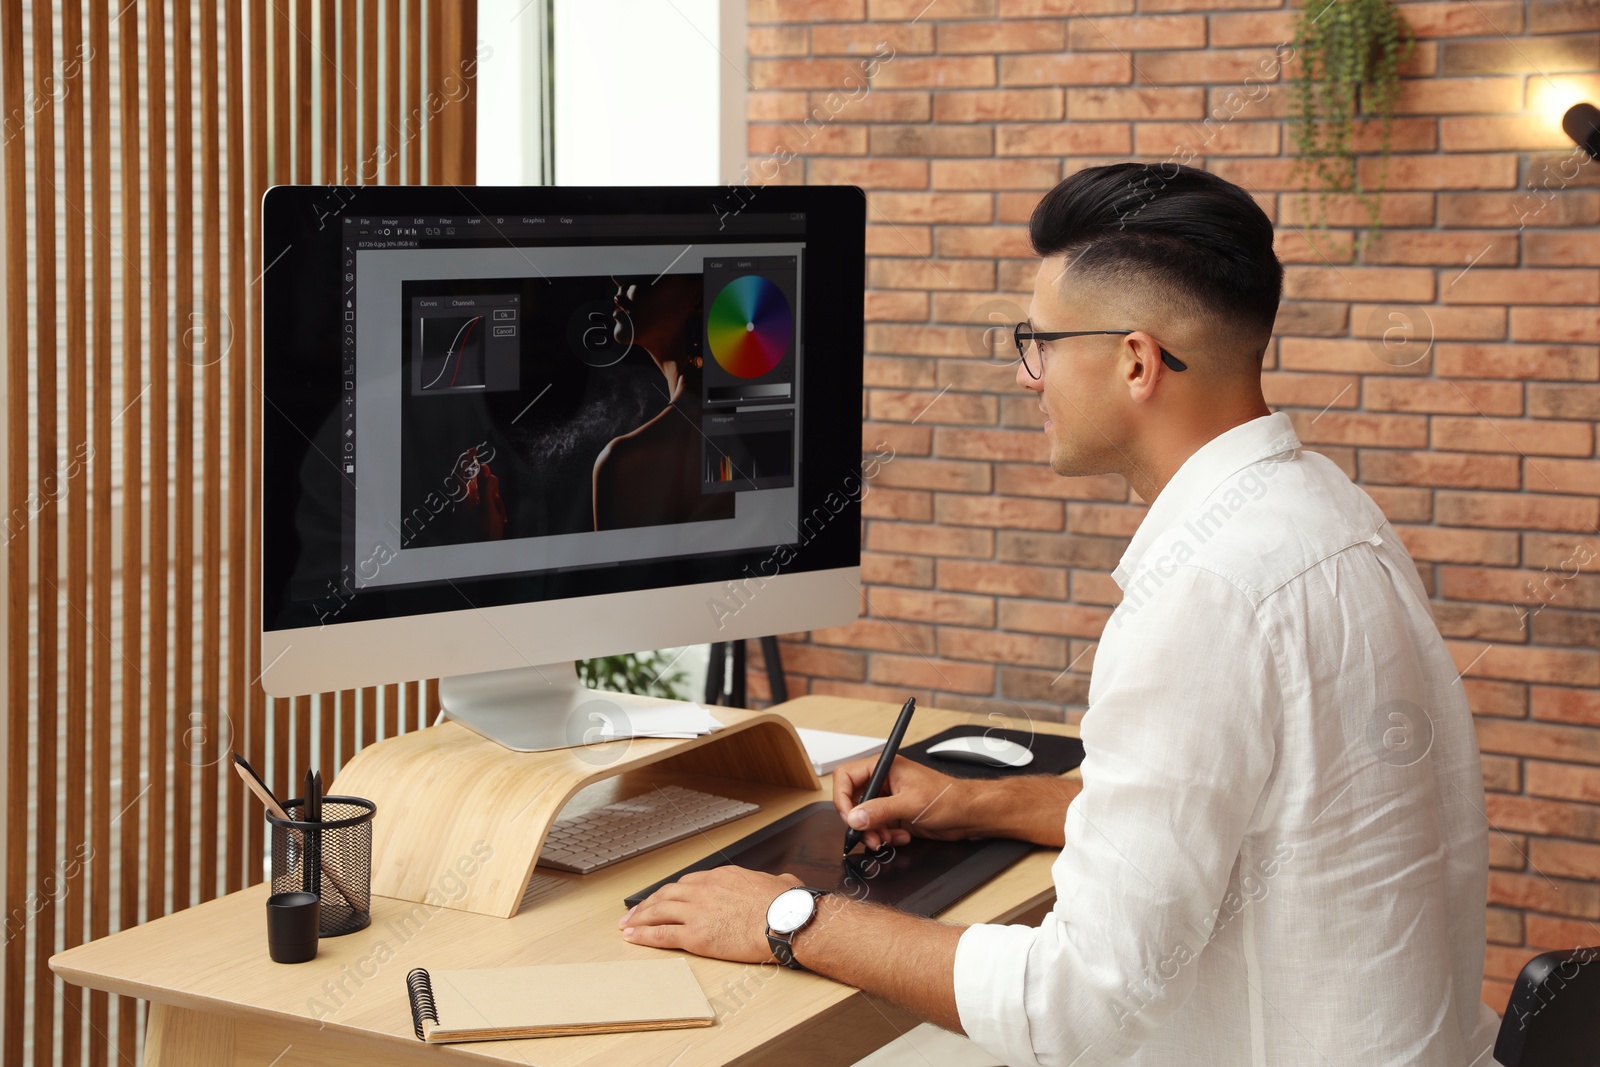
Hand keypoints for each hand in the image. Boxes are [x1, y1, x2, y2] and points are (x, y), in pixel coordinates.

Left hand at [620, 866, 801, 963]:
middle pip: (667, 894)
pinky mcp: (696, 935)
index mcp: (721, 876)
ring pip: (659, 912)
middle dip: (648, 904)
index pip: (687, 883)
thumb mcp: (781, 883)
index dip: (672, 893)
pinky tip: (633, 937)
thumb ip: (777, 881)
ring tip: (627, 925)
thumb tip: (786, 882)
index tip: (664, 899)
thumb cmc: (787, 906)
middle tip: (634, 912)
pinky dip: (644, 935)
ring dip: (640, 918)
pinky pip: (662, 934)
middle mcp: (704, 890)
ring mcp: (697, 912)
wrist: (785, 921)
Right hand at [833, 755, 988, 850]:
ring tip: (886, 839)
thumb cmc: (949, 797)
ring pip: (863, 818)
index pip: (846, 776)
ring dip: (872, 833)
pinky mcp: (894, 815)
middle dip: (859, 821)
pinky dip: (885, 836)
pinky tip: (901, 837)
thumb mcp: (912, 803)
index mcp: (884, 767)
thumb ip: (880, 811)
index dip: (842, 797)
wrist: (968, 814)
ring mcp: (888, 799)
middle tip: (867, 834)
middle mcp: (883, 782)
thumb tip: (855, 817)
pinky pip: (877, 828)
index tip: (848, 817)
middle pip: (852, 801)